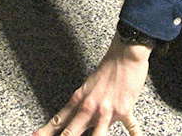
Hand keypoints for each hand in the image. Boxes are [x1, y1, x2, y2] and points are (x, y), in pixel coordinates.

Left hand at [31, 35, 149, 135]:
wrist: (125, 53)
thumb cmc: (108, 65)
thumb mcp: (89, 84)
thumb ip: (84, 103)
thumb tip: (79, 117)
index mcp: (80, 98)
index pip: (59, 119)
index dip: (47, 131)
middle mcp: (90, 107)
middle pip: (72, 131)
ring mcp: (106, 110)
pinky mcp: (123, 110)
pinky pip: (130, 127)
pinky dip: (134, 134)